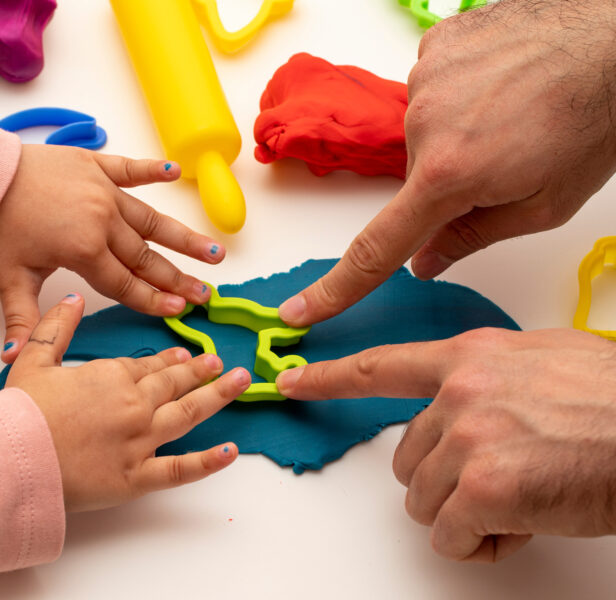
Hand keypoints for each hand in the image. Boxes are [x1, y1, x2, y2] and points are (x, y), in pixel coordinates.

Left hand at [0, 144, 226, 361]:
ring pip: (151, 219)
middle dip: (179, 279)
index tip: (181, 310)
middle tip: (207, 293)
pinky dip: (152, 170)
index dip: (154, 300)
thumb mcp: (8, 277)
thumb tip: (11, 360)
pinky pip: (130, 168)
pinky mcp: (95, 166)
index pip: (125, 283)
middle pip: (147, 257)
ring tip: (214, 250)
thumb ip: (20, 319)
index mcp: (84, 250)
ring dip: (184, 237)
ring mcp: (102, 191)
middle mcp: (102, 220)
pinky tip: (177, 172)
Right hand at [5, 292, 249, 511]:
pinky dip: (208, 462)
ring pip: (188, 414)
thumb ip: (56, 326)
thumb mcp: (33, 360)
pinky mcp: (139, 477)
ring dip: (217, 396)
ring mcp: (141, 441)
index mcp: (112, 376)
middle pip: (173, 385)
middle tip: (217, 363)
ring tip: (238, 383)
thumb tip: (73, 298)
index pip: (148, 366)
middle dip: (198, 371)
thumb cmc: (20, 414)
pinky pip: (181, 469)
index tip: (185, 356)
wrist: (12, 462)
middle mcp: (134, 405)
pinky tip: (231, 452)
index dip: (168, 360)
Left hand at [276, 327, 615, 561]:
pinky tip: (522, 523)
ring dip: (464, 512)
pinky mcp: (483, 488)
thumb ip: (485, 377)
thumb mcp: (539, 363)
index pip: (380, 368)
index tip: (290, 380)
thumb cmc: (612, 401)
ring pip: (423, 500)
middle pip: (405, 458)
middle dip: (443, 480)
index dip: (328, 376)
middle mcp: (460, 392)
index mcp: (469, 358)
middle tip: (500, 479)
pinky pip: (452, 536)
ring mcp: (468, 438)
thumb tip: (457, 403)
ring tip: (519, 498)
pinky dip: (481, 542)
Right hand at [279, 0, 615, 326]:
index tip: (299, 312)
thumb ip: (472, 237)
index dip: (335, 289)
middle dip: (451, 178)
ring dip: (459, 131)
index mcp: (449, 174)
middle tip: (507, 155)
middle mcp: (424, 123)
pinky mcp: (436, 44)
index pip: (375, 249)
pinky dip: (462, 92)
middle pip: (417, 177)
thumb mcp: (544, 204)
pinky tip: (500, 81)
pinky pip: (434, 85)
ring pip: (426, 128)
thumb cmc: (596, 120)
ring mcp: (426, 77)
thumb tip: (424, 264)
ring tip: (511, 111)